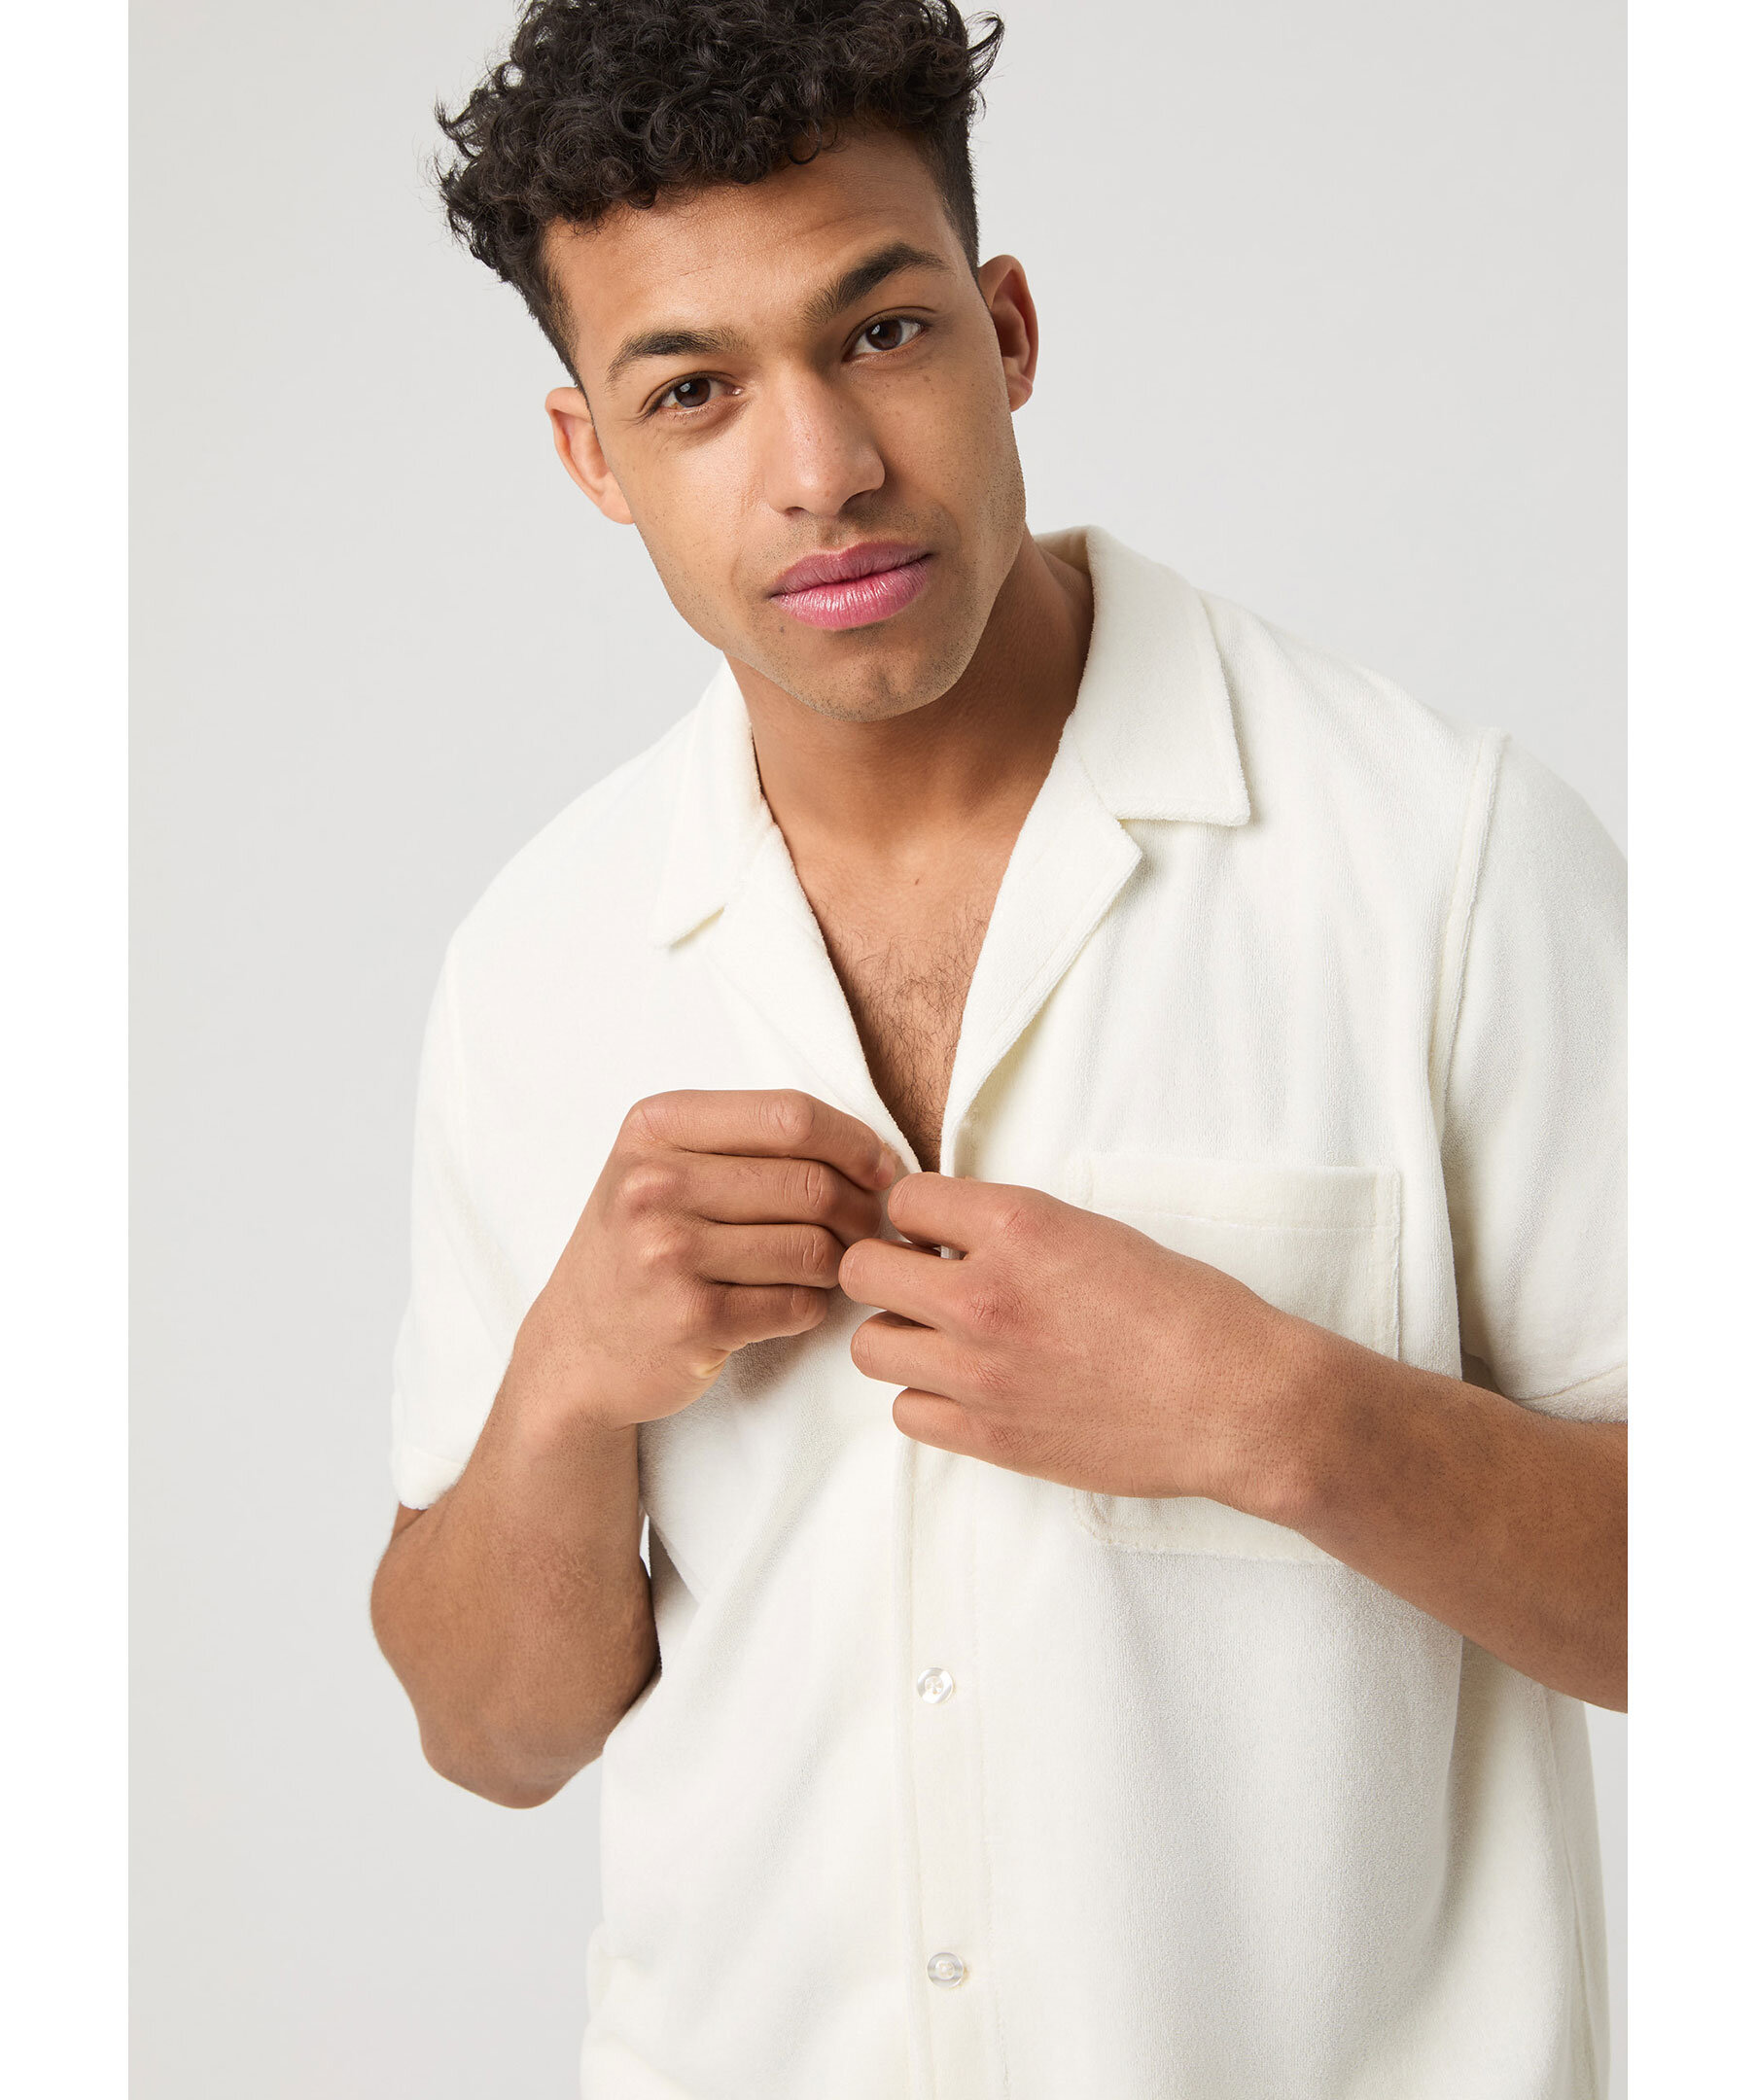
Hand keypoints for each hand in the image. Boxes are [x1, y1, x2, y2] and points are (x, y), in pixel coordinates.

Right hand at [513, 1090, 901, 1430]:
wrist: (575, 1349)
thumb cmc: (639, 1248)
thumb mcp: (662, 1168)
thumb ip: (746, 1143)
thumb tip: (875, 1155)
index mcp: (654, 1129)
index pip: (789, 1116)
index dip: (854, 1141)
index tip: (880, 1168)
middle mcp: (653, 1185)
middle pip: (810, 1183)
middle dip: (859, 1208)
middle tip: (866, 1227)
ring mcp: (668, 1255)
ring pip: (813, 1247)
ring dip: (839, 1262)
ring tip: (827, 1266)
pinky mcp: (692, 1320)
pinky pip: (798, 1303)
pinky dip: (812, 1306)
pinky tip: (791, 1302)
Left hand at [839, 1174, 1310, 1516]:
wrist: (1236, 1400)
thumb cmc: (1186, 1310)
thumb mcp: (1094, 1232)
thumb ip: (1014, 1230)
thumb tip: (955, 1236)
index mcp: (1017, 1226)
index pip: (904, 1200)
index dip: (919, 1216)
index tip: (939, 1235)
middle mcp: (983, 1294)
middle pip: (862, 1271)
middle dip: (889, 1271)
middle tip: (926, 1285)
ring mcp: (979, 1372)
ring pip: (870, 1347)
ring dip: (902, 1338)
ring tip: (947, 1341)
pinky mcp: (988, 1437)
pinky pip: (906, 1412)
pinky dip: (929, 1399)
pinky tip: (970, 1390)